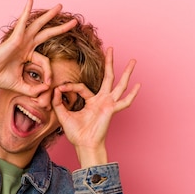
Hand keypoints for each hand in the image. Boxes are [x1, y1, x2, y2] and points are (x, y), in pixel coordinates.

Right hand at [0, 0, 76, 95]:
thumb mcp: (20, 86)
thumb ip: (33, 90)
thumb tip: (46, 89)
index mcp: (27, 55)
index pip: (45, 61)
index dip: (48, 73)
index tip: (47, 84)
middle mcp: (25, 45)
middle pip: (47, 34)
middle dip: (61, 28)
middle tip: (74, 22)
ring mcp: (21, 39)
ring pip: (39, 25)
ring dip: (49, 15)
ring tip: (59, 6)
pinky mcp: (16, 37)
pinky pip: (23, 22)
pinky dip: (26, 11)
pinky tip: (30, 0)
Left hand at [52, 48, 140, 167]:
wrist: (84, 144)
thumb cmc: (76, 133)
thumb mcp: (63, 115)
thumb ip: (58, 102)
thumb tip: (56, 89)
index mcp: (91, 101)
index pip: (81, 87)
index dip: (69, 86)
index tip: (60, 88)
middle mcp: (102, 100)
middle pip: (107, 77)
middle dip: (109, 63)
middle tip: (111, 48)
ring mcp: (108, 104)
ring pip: (119, 85)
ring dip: (126, 73)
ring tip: (133, 61)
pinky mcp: (112, 109)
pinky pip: (124, 102)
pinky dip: (131, 94)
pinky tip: (138, 85)